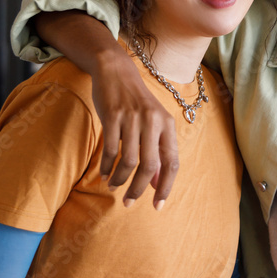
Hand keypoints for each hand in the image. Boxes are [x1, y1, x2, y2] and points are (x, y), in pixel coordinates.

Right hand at [90, 46, 178, 207]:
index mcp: (167, 124)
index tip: (158, 206)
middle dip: (139, 189)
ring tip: (114, 186)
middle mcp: (153, 121)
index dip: (166, 187)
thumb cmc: (136, 102)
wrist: (116, 71)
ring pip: (129, 161)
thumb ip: (157, 152)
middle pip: (150, 166)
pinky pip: (110, 150)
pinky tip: (104, 174)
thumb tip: (158, 184)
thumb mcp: (153, 123)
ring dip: (120, 180)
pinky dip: (107, 167)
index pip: (172, 162)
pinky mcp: (113, 116)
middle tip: (129, 202)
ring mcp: (133, 118)